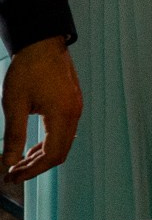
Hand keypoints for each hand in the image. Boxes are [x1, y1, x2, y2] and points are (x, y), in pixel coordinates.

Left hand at [1, 37, 81, 181]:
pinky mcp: (72, 103)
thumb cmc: (27, 70)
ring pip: (63, 143)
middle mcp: (74, 114)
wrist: (43, 43)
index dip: (32, 170)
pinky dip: (48, 144)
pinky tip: (31, 147)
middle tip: (12, 174)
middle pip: (60, 153)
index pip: (52, 155)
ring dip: (41, 157)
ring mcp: (75, 108)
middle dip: (36, 168)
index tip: (12, 176)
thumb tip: (8, 162)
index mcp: (62, 115)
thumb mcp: (14, 104)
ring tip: (18, 163)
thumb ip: (14, 136)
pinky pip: (64, 132)